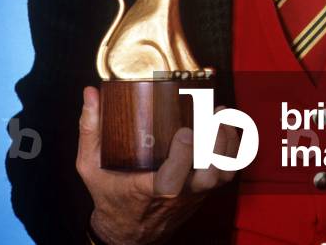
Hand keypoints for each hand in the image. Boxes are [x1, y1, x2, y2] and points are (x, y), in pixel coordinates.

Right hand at [76, 86, 238, 244]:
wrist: (128, 231)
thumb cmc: (111, 194)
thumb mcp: (91, 166)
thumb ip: (90, 130)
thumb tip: (90, 94)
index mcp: (148, 191)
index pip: (172, 183)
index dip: (184, 159)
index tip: (185, 132)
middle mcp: (177, 195)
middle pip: (208, 177)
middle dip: (216, 145)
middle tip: (214, 114)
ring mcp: (194, 193)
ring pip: (223, 175)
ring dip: (228, 144)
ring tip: (222, 115)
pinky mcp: (204, 190)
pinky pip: (228, 173)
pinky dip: (234, 149)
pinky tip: (227, 125)